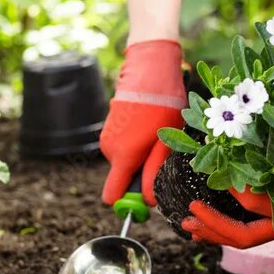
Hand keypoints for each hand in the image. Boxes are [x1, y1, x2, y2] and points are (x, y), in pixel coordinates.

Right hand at [100, 39, 185, 205]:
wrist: (150, 71)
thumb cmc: (163, 106)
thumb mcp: (165, 143)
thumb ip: (153, 173)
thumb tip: (148, 200)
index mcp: (123, 156)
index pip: (112, 196)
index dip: (129, 202)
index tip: (145, 198)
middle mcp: (109, 149)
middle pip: (122, 179)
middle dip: (140, 175)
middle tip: (160, 155)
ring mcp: (107, 138)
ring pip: (124, 163)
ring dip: (140, 157)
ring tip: (155, 136)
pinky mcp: (109, 128)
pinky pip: (122, 148)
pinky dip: (134, 145)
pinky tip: (147, 127)